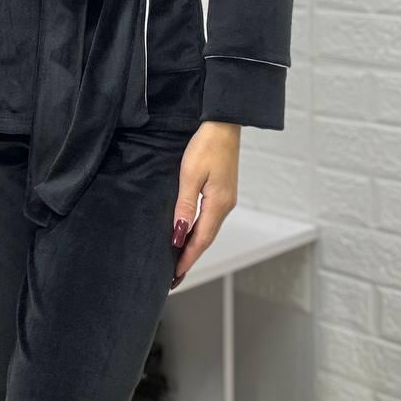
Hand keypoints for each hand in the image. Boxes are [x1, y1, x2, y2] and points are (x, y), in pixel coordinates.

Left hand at [170, 121, 239, 288]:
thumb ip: (184, 206)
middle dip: (190, 258)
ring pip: (208, 229)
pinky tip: (189, 234)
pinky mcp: (222, 191)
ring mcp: (226, 198)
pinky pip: (209, 218)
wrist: (223, 123)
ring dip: (194, 245)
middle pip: (206, 239)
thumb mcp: (190, 175)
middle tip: (174, 277)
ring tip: (179, 261)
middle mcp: (225, 205)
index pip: (201, 240)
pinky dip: (199, 231)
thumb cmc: (206, 145)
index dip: (187, 259)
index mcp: (218, 204)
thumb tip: (179, 235)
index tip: (175, 276)